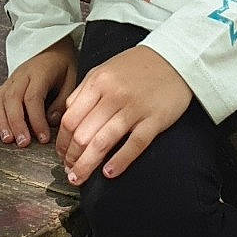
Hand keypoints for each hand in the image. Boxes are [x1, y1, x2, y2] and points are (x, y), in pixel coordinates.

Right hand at [0, 38, 77, 146]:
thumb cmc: (62, 64)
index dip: (37, 120)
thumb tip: (51, 121)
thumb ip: (63, 100)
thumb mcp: (71, 78)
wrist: (52, 45)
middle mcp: (22, 75)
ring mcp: (11, 79)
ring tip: (8, 140)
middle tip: (23, 143)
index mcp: (40, 72)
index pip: (33, 97)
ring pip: (0, 99)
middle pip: (12, 99)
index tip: (43, 137)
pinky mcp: (6, 84)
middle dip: (16, 123)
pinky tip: (3, 130)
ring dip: (2, 121)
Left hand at [56, 46, 191, 184]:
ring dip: (87, 165)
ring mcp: (135, 108)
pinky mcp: (155, 119)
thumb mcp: (104, 70)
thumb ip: (85, 91)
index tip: (61, 154)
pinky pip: (134, 145)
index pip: (70, 119)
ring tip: (79, 177)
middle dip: (72, 157)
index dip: (62, 141)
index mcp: (98, 82)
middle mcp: (113, 95)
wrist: (174, 58)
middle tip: (69, 169)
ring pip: (103, 142)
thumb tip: (67, 117)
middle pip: (83, 134)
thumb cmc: (137, 66)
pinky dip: (119, 161)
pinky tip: (108, 173)